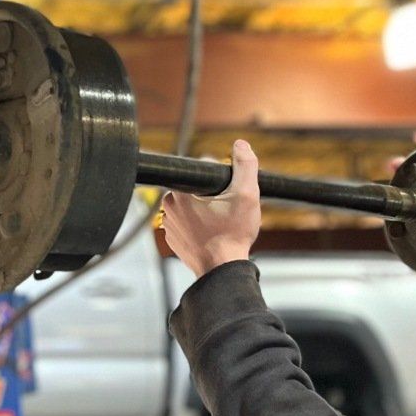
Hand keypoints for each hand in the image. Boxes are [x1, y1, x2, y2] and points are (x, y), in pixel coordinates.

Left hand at [161, 139, 261, 277]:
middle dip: (212, 194)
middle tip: (227, 208)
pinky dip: (199, 226)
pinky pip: (187, 224)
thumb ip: (245, 165)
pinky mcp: (174, 239)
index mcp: (180, 190)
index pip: (201, 170)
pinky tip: (213, 233)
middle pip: (194, 188)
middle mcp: (168, 206)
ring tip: (221, 222)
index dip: (220, 177)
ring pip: (190, 206)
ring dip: (204, 210)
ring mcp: (169, 224)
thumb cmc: (232, 234)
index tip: (229, 191)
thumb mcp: (246, 194)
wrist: (222, 270)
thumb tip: (240, 145)